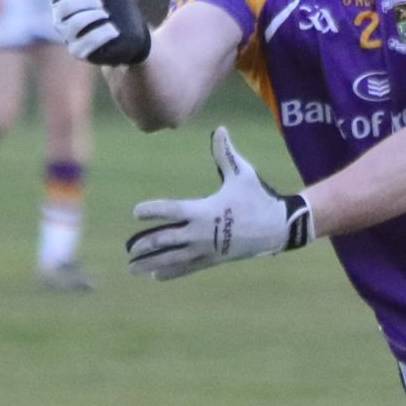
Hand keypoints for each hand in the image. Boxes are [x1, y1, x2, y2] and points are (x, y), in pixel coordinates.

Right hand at [45, 0, 150, 65]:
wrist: (133, 30)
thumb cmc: (114, 4)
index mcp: (62, 2)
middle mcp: (60, 20)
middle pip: (64, 7)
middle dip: (87, 1)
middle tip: (101, 2)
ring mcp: (68, 37)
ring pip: (74, 24)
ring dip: (95, 16)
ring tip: (106, 16)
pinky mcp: (78, 52)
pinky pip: (86, 42)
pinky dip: (103, 33)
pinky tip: (112, 30)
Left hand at [126, 127, 311, 279]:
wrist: (278, 227)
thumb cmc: (257, 197)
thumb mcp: (242, 173)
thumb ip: (226, 154)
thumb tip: (220, 129)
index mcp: (205, 210)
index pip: (172, 210)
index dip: (153, 211)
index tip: (136, 212)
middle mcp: (202, 233)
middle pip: (167, 239)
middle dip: (145, 244)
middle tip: (128, 248)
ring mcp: (207, 249)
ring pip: (173, 259)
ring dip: (152, 263)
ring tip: (133, 267)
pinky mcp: (213, 260)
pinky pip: (187, 268)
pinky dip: (171, 272)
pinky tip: (155, 276)